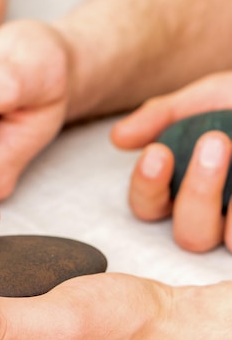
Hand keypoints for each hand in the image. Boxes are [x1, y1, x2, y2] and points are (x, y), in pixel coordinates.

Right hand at [111, 72, 231, 251]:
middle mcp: (213, 214)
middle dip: (198, 192)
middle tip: (215, 143)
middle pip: (189, 234)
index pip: (149, 206)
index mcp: (183, 188)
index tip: (158, 153)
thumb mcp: (207, 98)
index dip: (148, 187)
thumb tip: (119, 139)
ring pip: (229, 241)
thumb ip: (163, 116)